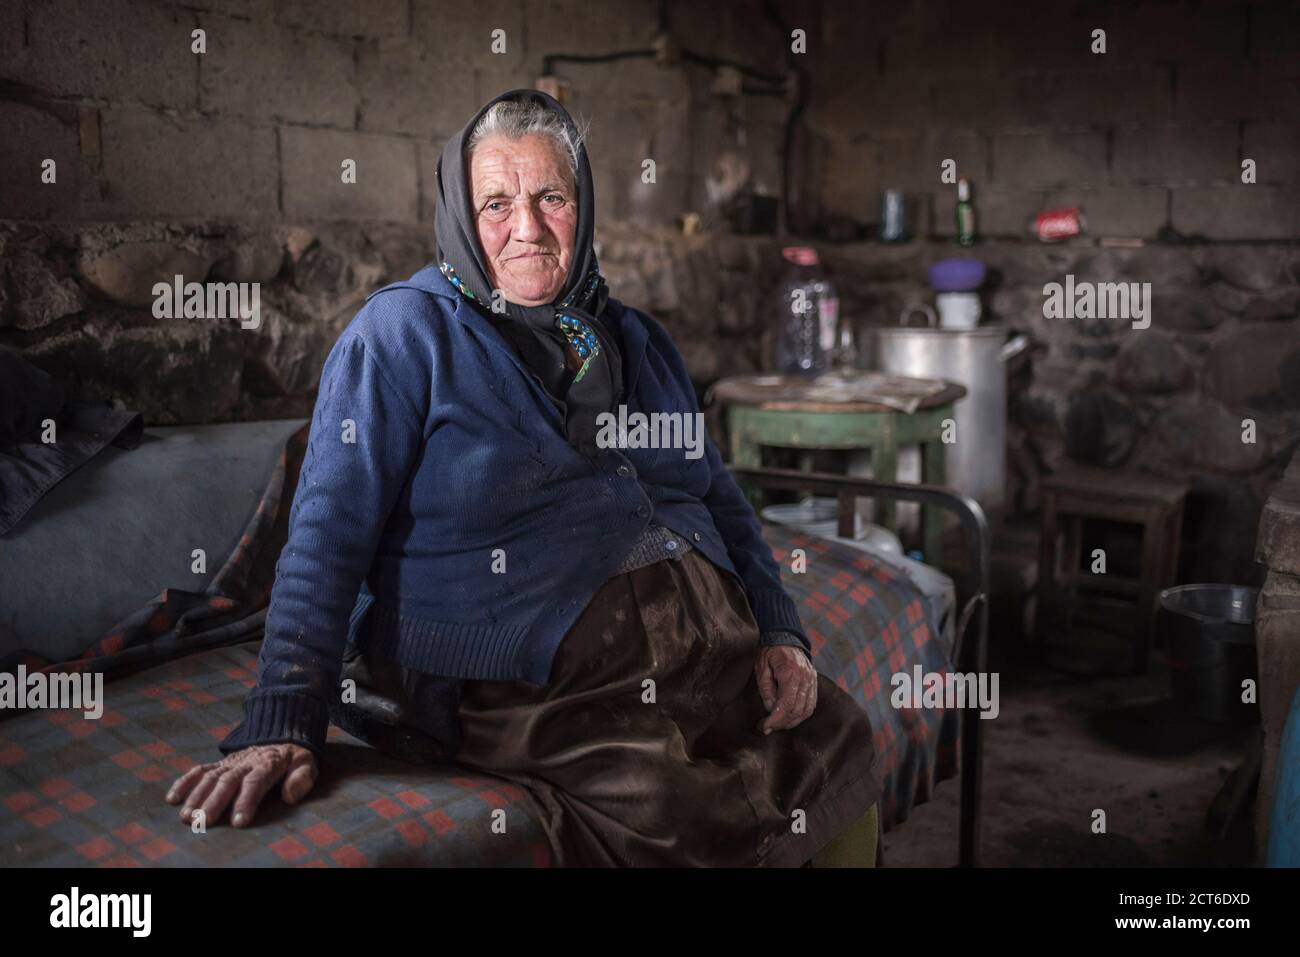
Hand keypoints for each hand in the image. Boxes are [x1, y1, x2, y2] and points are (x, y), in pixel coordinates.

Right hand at [165, 743, 317, 827]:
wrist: (282, 731)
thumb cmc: (294, 756)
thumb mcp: (307, 762)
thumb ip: (302, 778)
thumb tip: (291, 796)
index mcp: (268, 763)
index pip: (255, 782)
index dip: (246, 801)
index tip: (238, 821)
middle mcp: (245, 763)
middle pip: (227, 782)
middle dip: (214, 802)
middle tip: (203, 822)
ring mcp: (230, 762)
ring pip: (210, 778)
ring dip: (196, 796)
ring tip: (186, 817)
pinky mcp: (219, 763)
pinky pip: (199, 770)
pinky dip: (185, 782)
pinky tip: (172, 798)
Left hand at [754, 645, 817, 734]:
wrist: (785, 637)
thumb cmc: (770, 653)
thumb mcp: (762, 668)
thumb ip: (766, 690)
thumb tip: (771, 710)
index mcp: (790, 672)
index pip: (785, 704)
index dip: (775, 720)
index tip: (764, 727)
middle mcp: (804, 677)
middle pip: (796, 710)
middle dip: (781, 723)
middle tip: (768, 727)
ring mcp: (812, 680)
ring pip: (806, 710)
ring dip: (792, 721)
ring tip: (778, 724)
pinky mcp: (814, 682)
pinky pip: (811, 704)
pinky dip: (801, 714)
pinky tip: (790, 718)